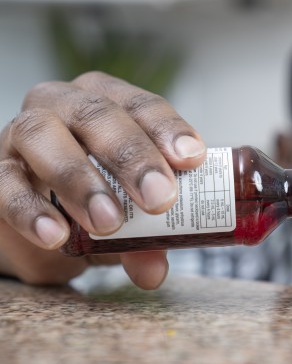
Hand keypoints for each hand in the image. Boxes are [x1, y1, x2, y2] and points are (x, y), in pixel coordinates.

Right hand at [0, 72, 205, 288]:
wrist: (39, 213)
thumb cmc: (98, 196)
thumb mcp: (130, 216)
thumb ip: (145, 239)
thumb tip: (153, 271)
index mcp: (110, 102)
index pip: (142, 105)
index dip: (167, 129)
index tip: (191, 159)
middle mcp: (65, 104)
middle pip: (97, 114)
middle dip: (132, 156)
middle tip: (160, 199)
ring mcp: (23, 134)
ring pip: (42, 135)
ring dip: (79, 178)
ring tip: (109, 221)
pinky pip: (5, 182)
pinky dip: (30, 209)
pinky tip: (55, 236)